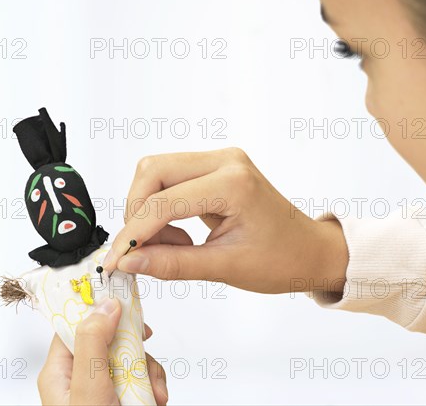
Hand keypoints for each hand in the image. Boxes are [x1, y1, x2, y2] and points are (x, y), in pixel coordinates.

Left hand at [38, 297, 167, 404]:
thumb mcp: (89, 389)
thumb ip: (94, 344)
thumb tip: (105, 305)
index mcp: (59, 372)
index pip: (76, 324)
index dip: (99, 308)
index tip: (121, 296)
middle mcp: (78, 379)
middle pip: (110, 338)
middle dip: (133, 346)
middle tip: (142, 356)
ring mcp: (100, 389)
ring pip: (129, 357)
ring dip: (146, 370)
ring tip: (151, 391)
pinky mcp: (119, 396)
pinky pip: (140, 376)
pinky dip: (151, 384)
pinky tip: (154, 396)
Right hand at [103, 147, 347, 293]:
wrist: (310, 250)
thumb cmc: (281, 259)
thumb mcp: (225, 267)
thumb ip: (172, 264)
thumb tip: (128, 262)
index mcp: (233, 183)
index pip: (164, 202)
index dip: (134, 233)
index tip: (115, 261)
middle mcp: (225, 160)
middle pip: (153, 171)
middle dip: (136, 212)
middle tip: (138, 250)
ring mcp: (220, 160)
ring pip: (157, 171)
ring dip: (148, 209)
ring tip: (168, 245)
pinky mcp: (215, 167)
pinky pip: (171, 179)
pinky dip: (162, 207)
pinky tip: (178, 236)